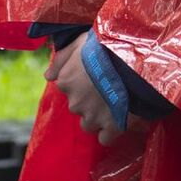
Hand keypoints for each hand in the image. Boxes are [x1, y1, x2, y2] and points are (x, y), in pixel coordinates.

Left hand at [44, 31, 122, 145]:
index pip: (67, 87)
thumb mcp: (79, 42)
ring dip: (98, 117)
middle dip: (90, 100)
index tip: (94, 75)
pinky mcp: (111, 128)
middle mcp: (75, 102)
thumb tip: (48, 76)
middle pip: (78, 106)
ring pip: (89, 124)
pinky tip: (120, 119)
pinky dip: (111, 131)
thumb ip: (61, 58)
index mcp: (66, 81)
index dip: (81, 81)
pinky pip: (105, 138)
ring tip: (114, 103)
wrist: (133, 59)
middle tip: (107, 87)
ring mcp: (93, 117)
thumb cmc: (105, 45)